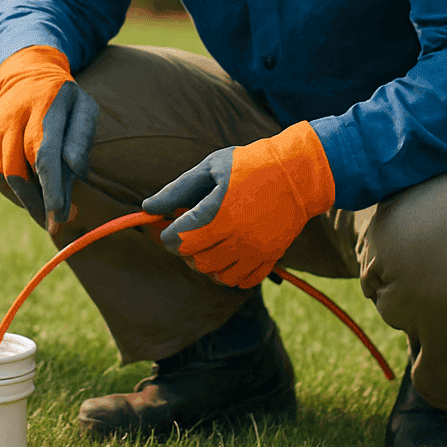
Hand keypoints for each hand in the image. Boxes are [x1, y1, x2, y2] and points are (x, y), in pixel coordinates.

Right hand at [0, 45, 98, 225]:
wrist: (27, 74)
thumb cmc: (64, 100)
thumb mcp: (84, 108)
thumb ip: (82, 137)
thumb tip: (75, 170)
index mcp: (45, 107)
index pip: (45, 154)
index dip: (51, 188)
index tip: (59, 215)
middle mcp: (15, 115)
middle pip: (19, 170)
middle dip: (37, 203)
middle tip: (53, 223)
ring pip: (5, 175)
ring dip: (24, 199)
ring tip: (44, 210)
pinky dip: (9, 190)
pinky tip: (26, 196)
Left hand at [142, 122, 335, 287]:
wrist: (298, 172)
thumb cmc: (250, 164)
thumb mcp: (210, 168)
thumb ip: (177, 190)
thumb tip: (147, 208)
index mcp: (218, 214)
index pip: (178, 241)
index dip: (168, 234)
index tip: (172, 224)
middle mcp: (237, 238)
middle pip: (195, 261)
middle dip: (186, 248)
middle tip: (192, 231)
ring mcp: (256, 251)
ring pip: (217, 276)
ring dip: (207, 262)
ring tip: (210, 242)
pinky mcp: (271, 258)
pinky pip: (242, 282)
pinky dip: (231, 273)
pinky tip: (230, 252)